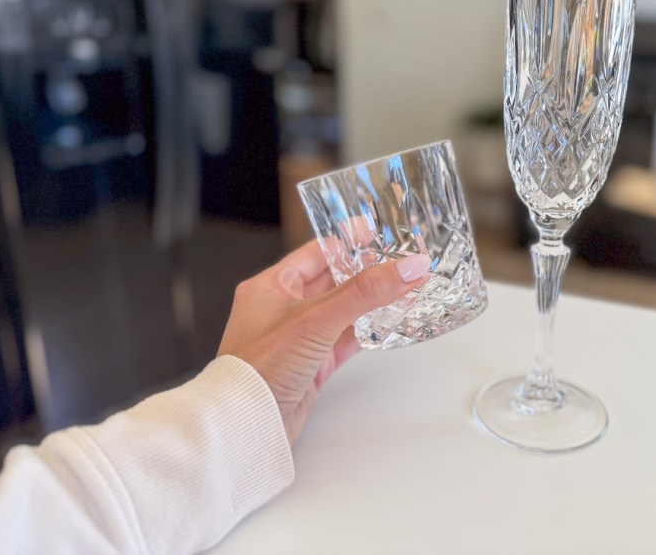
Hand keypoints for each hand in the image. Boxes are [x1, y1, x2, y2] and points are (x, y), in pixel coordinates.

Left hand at [217, 240, 431, 443]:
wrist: (246, 425)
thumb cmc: (260, 367)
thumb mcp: (317, 319)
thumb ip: (366, 292)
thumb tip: (409, 266)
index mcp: (271, 286)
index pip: (315, 253)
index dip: (346, 241)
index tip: (376, 230)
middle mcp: (282, 309)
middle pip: (332, 281)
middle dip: (365, 272)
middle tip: (399, 260)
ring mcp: (297, 339)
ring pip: (341, 312)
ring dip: (370, 303)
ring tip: (404, 288)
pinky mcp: (310, 366)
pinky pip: (343, 341)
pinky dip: (366, 333)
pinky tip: (389, 326)